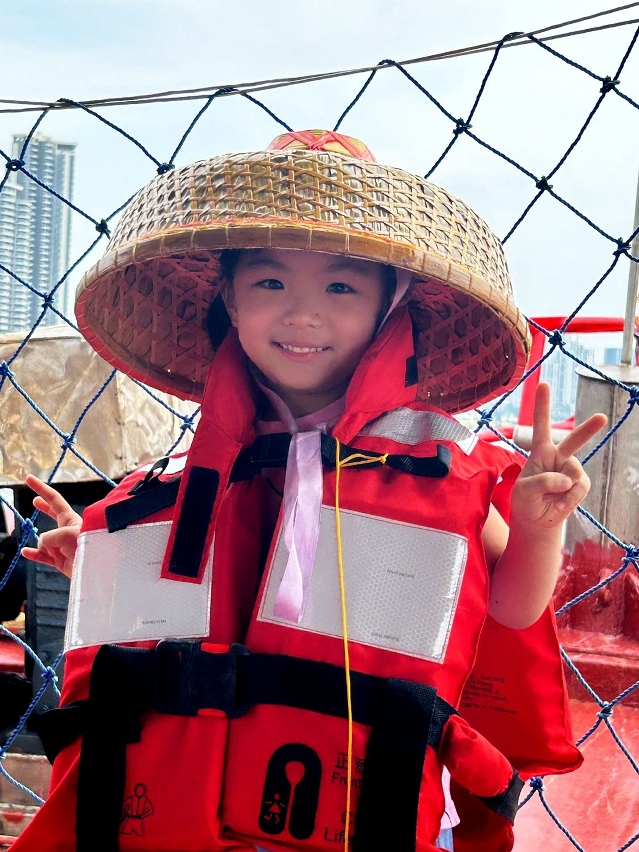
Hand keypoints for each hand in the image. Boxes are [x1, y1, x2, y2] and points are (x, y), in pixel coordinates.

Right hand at [21, 475, 81, 578]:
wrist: (100, 568)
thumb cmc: (90, 547)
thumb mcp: (68, 535)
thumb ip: (50, 537)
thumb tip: (42, 545)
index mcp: (71, 519)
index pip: (54, 499)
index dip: (41, 489)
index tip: (29, 478)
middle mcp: (67, 530)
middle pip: (52, 514)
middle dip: (44, 507)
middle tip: (34, 499)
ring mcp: (63, 545)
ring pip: (44, 541)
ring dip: (43, 547)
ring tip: (55, 554)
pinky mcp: (62, 561)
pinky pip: (44, 556)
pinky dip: (34, 554)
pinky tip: (26, 552)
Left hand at [511, 382, 606, 529]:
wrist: (537, 521)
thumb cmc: (525, 501)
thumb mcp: (524, 491)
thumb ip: (542, 482)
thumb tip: (565, 479)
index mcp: (539, 451)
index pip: (540, 426)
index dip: (542, 405)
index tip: (543, 384)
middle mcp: (557, 456)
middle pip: (573, 440)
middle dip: (588, 429)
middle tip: (602, 417)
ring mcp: (570, 470)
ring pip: (574, 472)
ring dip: (563, 488)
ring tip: (552, 498)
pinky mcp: (579, 484)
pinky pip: (579, 488)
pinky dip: (570, 498)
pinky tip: (560, 504)